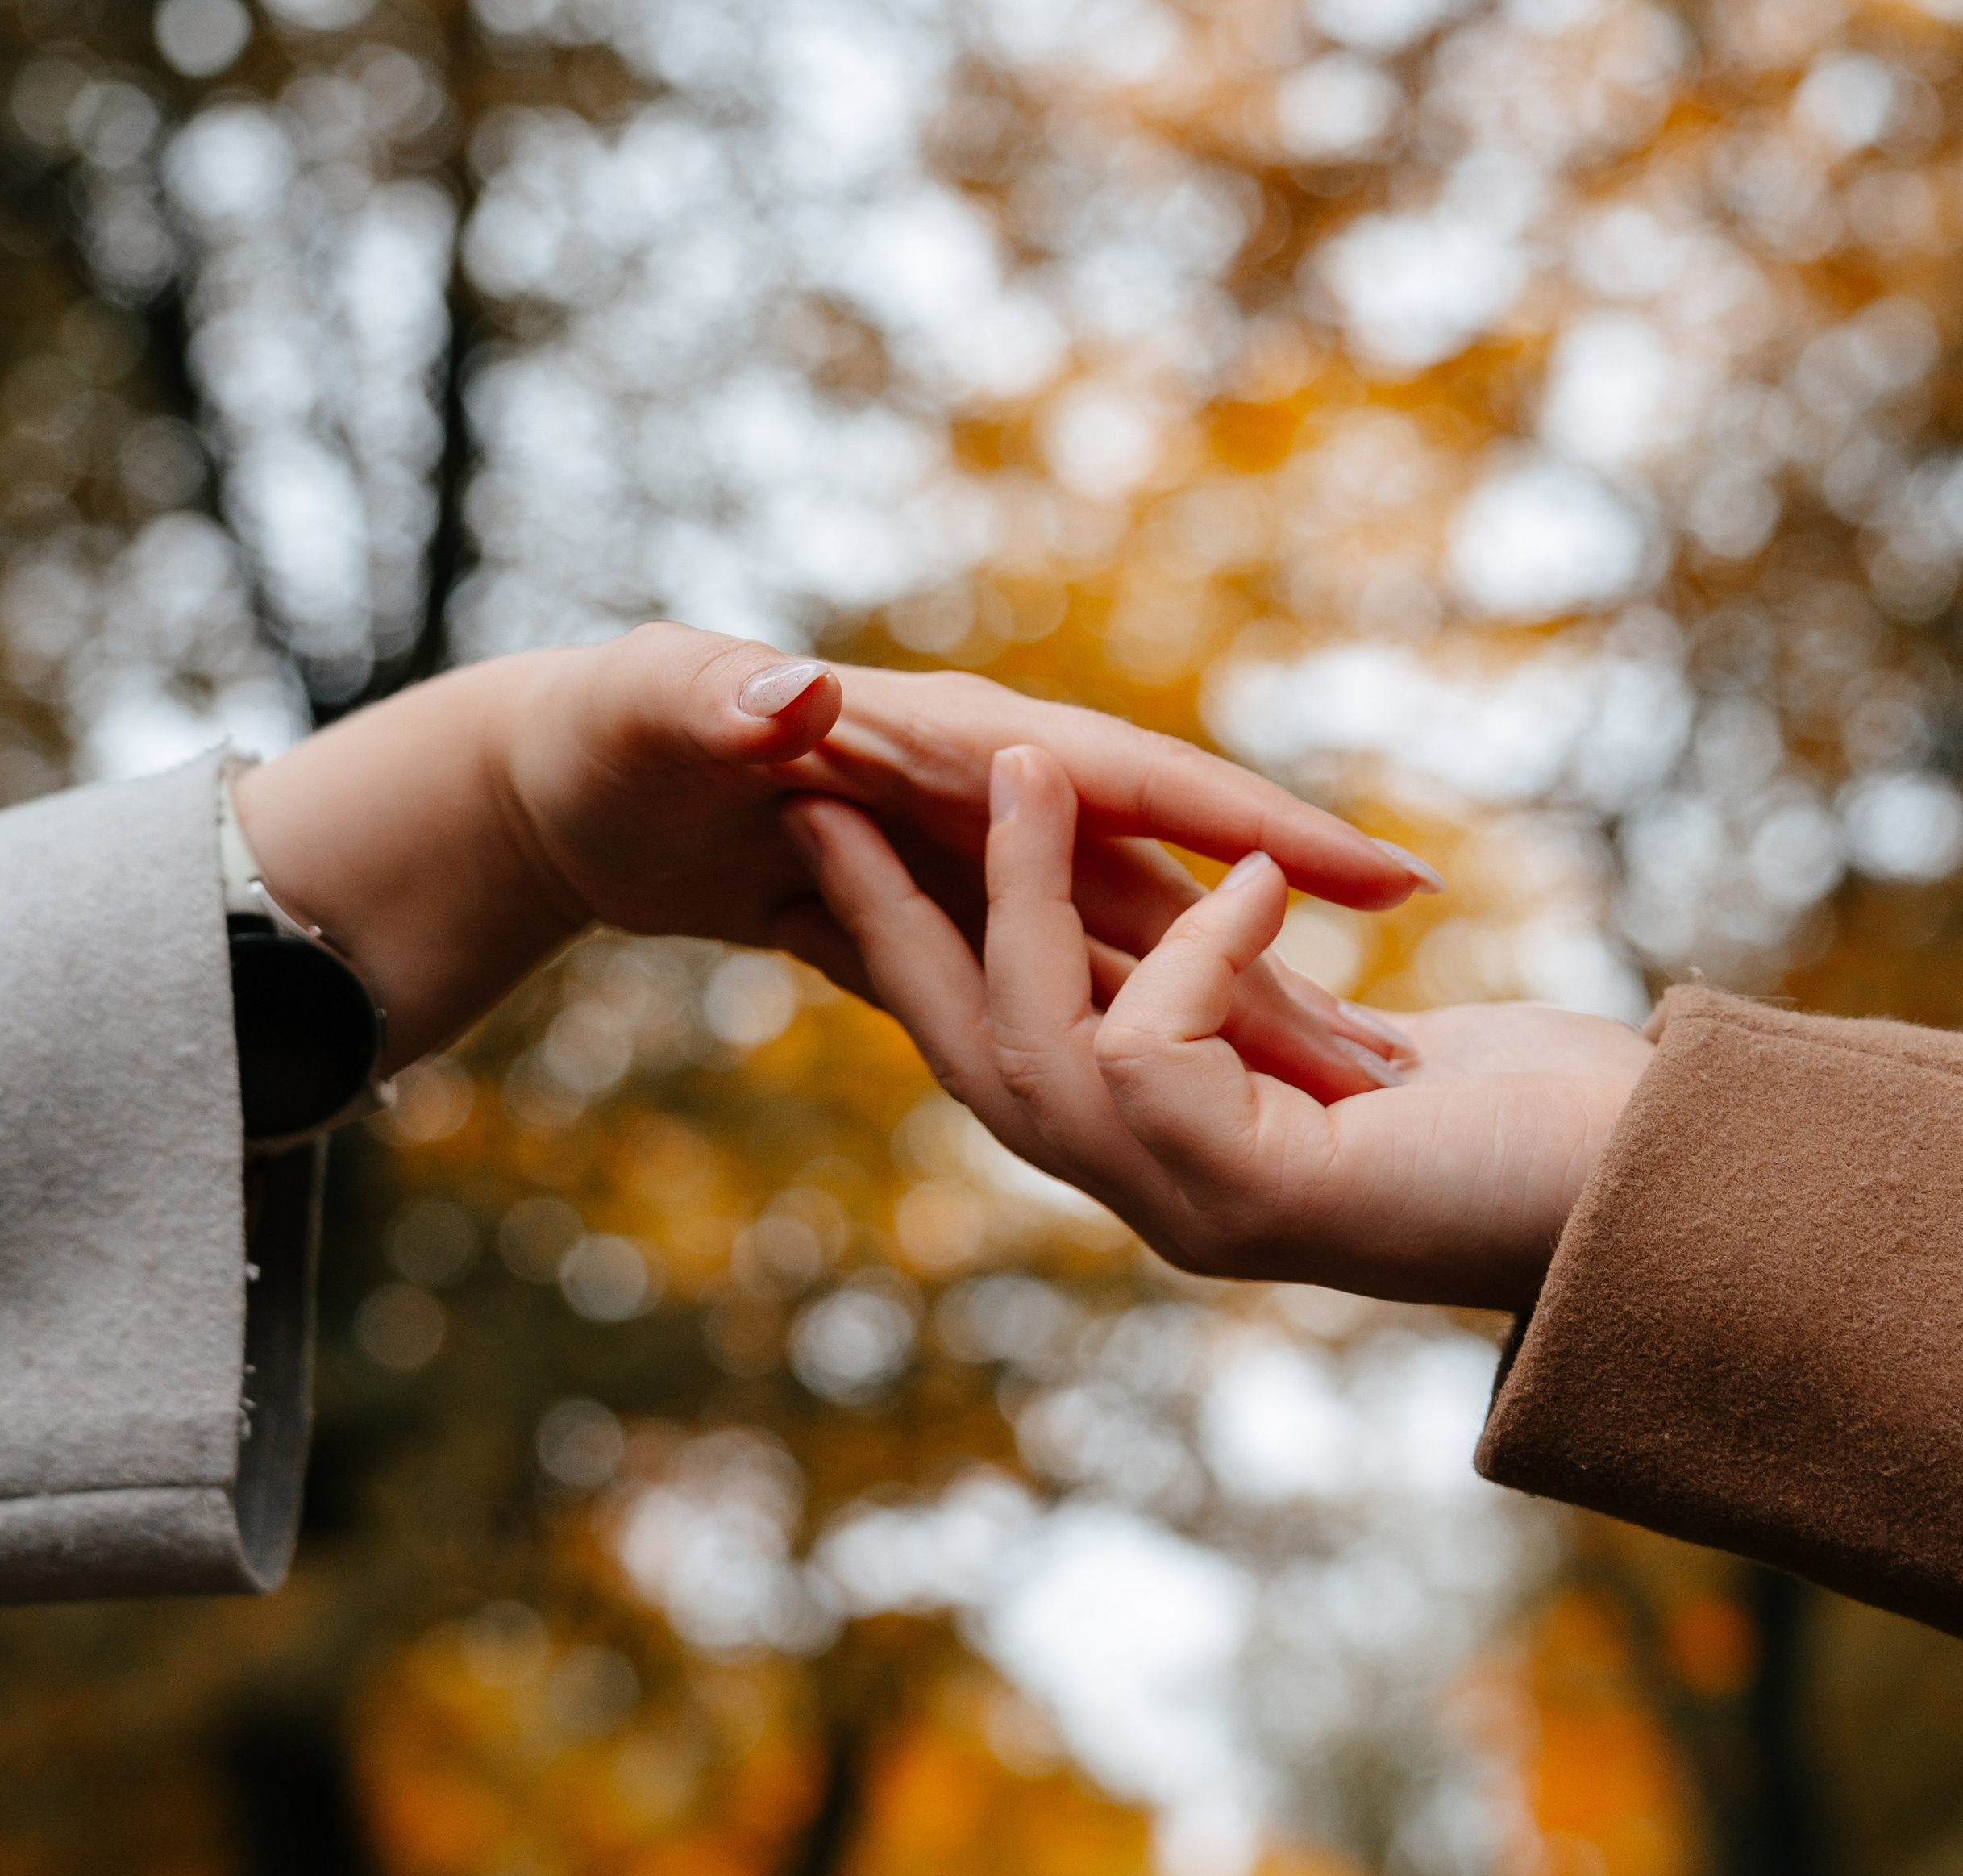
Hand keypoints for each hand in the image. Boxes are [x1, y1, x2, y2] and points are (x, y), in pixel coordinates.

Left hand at [233, 624, 1437, 1076]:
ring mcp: (965, 863)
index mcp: (950, 743)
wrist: (565, 781)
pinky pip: (1050, 979)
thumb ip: (716, 696)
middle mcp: (984, 802)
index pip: (1133, 782)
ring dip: (1212, 1020)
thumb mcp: (648, 702)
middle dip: (1276, 968)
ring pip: (1119, 951)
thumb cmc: (603, 728)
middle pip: (1160, 889)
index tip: (1394, 881)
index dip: (1264, 825)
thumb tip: (800, 691)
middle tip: (1397, 1062)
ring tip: (1319, 1095)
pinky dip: (1118, 1029)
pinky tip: (1181, 1092)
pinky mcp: (933, 915)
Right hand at [785, 747, 1652, 1310]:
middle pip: (972, 1057)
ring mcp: (1196, 1208)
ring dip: (1013, 897)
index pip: (1009, 1048)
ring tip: (1020, 758)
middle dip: (889, 925)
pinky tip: (1269, 882)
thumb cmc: (1536, 1113)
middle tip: (820, 793)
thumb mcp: (1350, 1040)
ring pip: (1033, 1046)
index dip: (923, 951)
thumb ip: (1252, 1001)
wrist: (1665, 1198)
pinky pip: (1145, 1044)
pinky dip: (1193, 945)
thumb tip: (1216, 918)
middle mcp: (1160, 1193)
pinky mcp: (1249, 1195)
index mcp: (1174, 1152)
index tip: (857, 847)